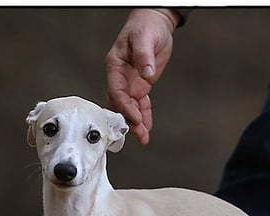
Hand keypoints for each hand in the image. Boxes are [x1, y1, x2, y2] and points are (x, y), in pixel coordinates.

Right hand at [105, 9, 177, 143]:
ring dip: (136, 123)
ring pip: (130, 107)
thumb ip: (143, 56)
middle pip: (120, 104)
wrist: (154, 22)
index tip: (135, 118)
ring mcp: (130, 82)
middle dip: (128, 121)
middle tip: (138, 135)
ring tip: (143, 137)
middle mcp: (120, 77)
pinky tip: (146, 128)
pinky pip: (140, 104)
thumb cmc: (145, 26)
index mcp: (115, 66)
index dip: (125, 106)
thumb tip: (146, 73)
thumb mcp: (144, 38)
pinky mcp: (140, 85)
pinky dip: (144, 116)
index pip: (116, 91)